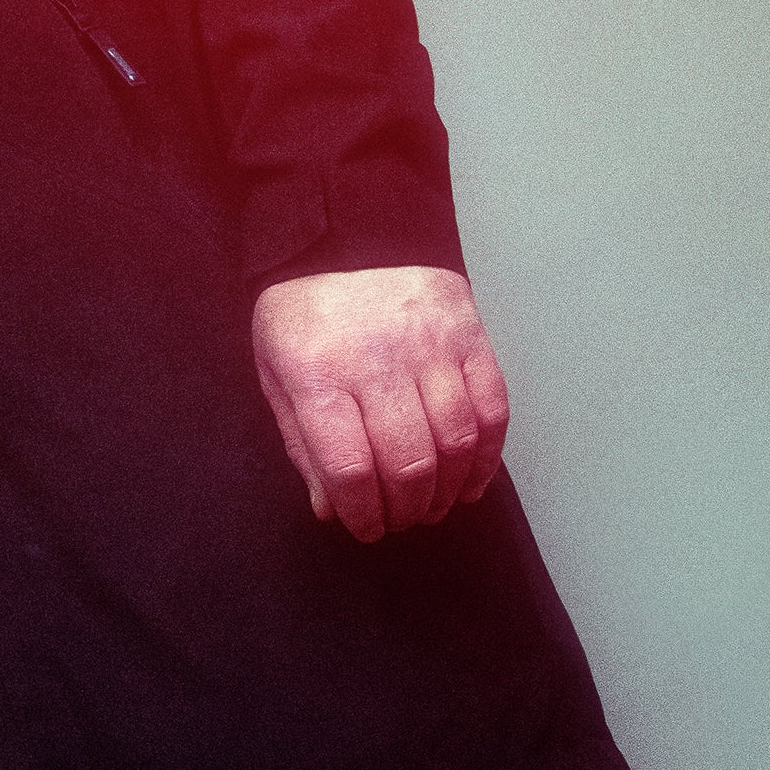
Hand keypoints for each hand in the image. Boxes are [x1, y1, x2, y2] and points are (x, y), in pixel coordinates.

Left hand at [251, 264, 509, 542]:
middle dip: (407, 509)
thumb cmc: (304, 321)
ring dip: (447, 490)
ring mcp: (428, 340)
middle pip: (408, 461)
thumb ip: (304, 446)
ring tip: (432, 505)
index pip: (349, 467)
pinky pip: (491, 408)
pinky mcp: (468, 330)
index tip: (367, 529)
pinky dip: (486, 455)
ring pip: (455, 440)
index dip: (363, 513)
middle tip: (402, 521)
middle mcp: (376, 354)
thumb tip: (332, 510)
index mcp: (316, 369)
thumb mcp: (277, 378)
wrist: (342, 241)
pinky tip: (469, 479)